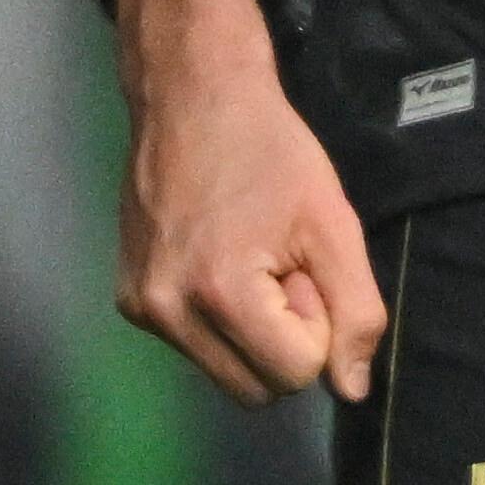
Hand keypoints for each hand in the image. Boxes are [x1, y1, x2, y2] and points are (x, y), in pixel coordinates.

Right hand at [118, 22, 385, 404]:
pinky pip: (195, 347)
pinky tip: (219, 260)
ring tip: (249, 260)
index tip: (299, 266)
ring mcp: (140, 309)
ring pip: (226, 373)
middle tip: (278, 267)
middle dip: (283, 340)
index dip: (315, 323)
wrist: (191, 95)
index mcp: (219, 293)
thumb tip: (350, 390)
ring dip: (252, 333)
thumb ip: (356, 311)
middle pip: (257, 389)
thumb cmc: (270, 150)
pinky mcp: (128, 301)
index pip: (296, 374)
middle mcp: (167, 312)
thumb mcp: (332, 223)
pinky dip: (219, 321)